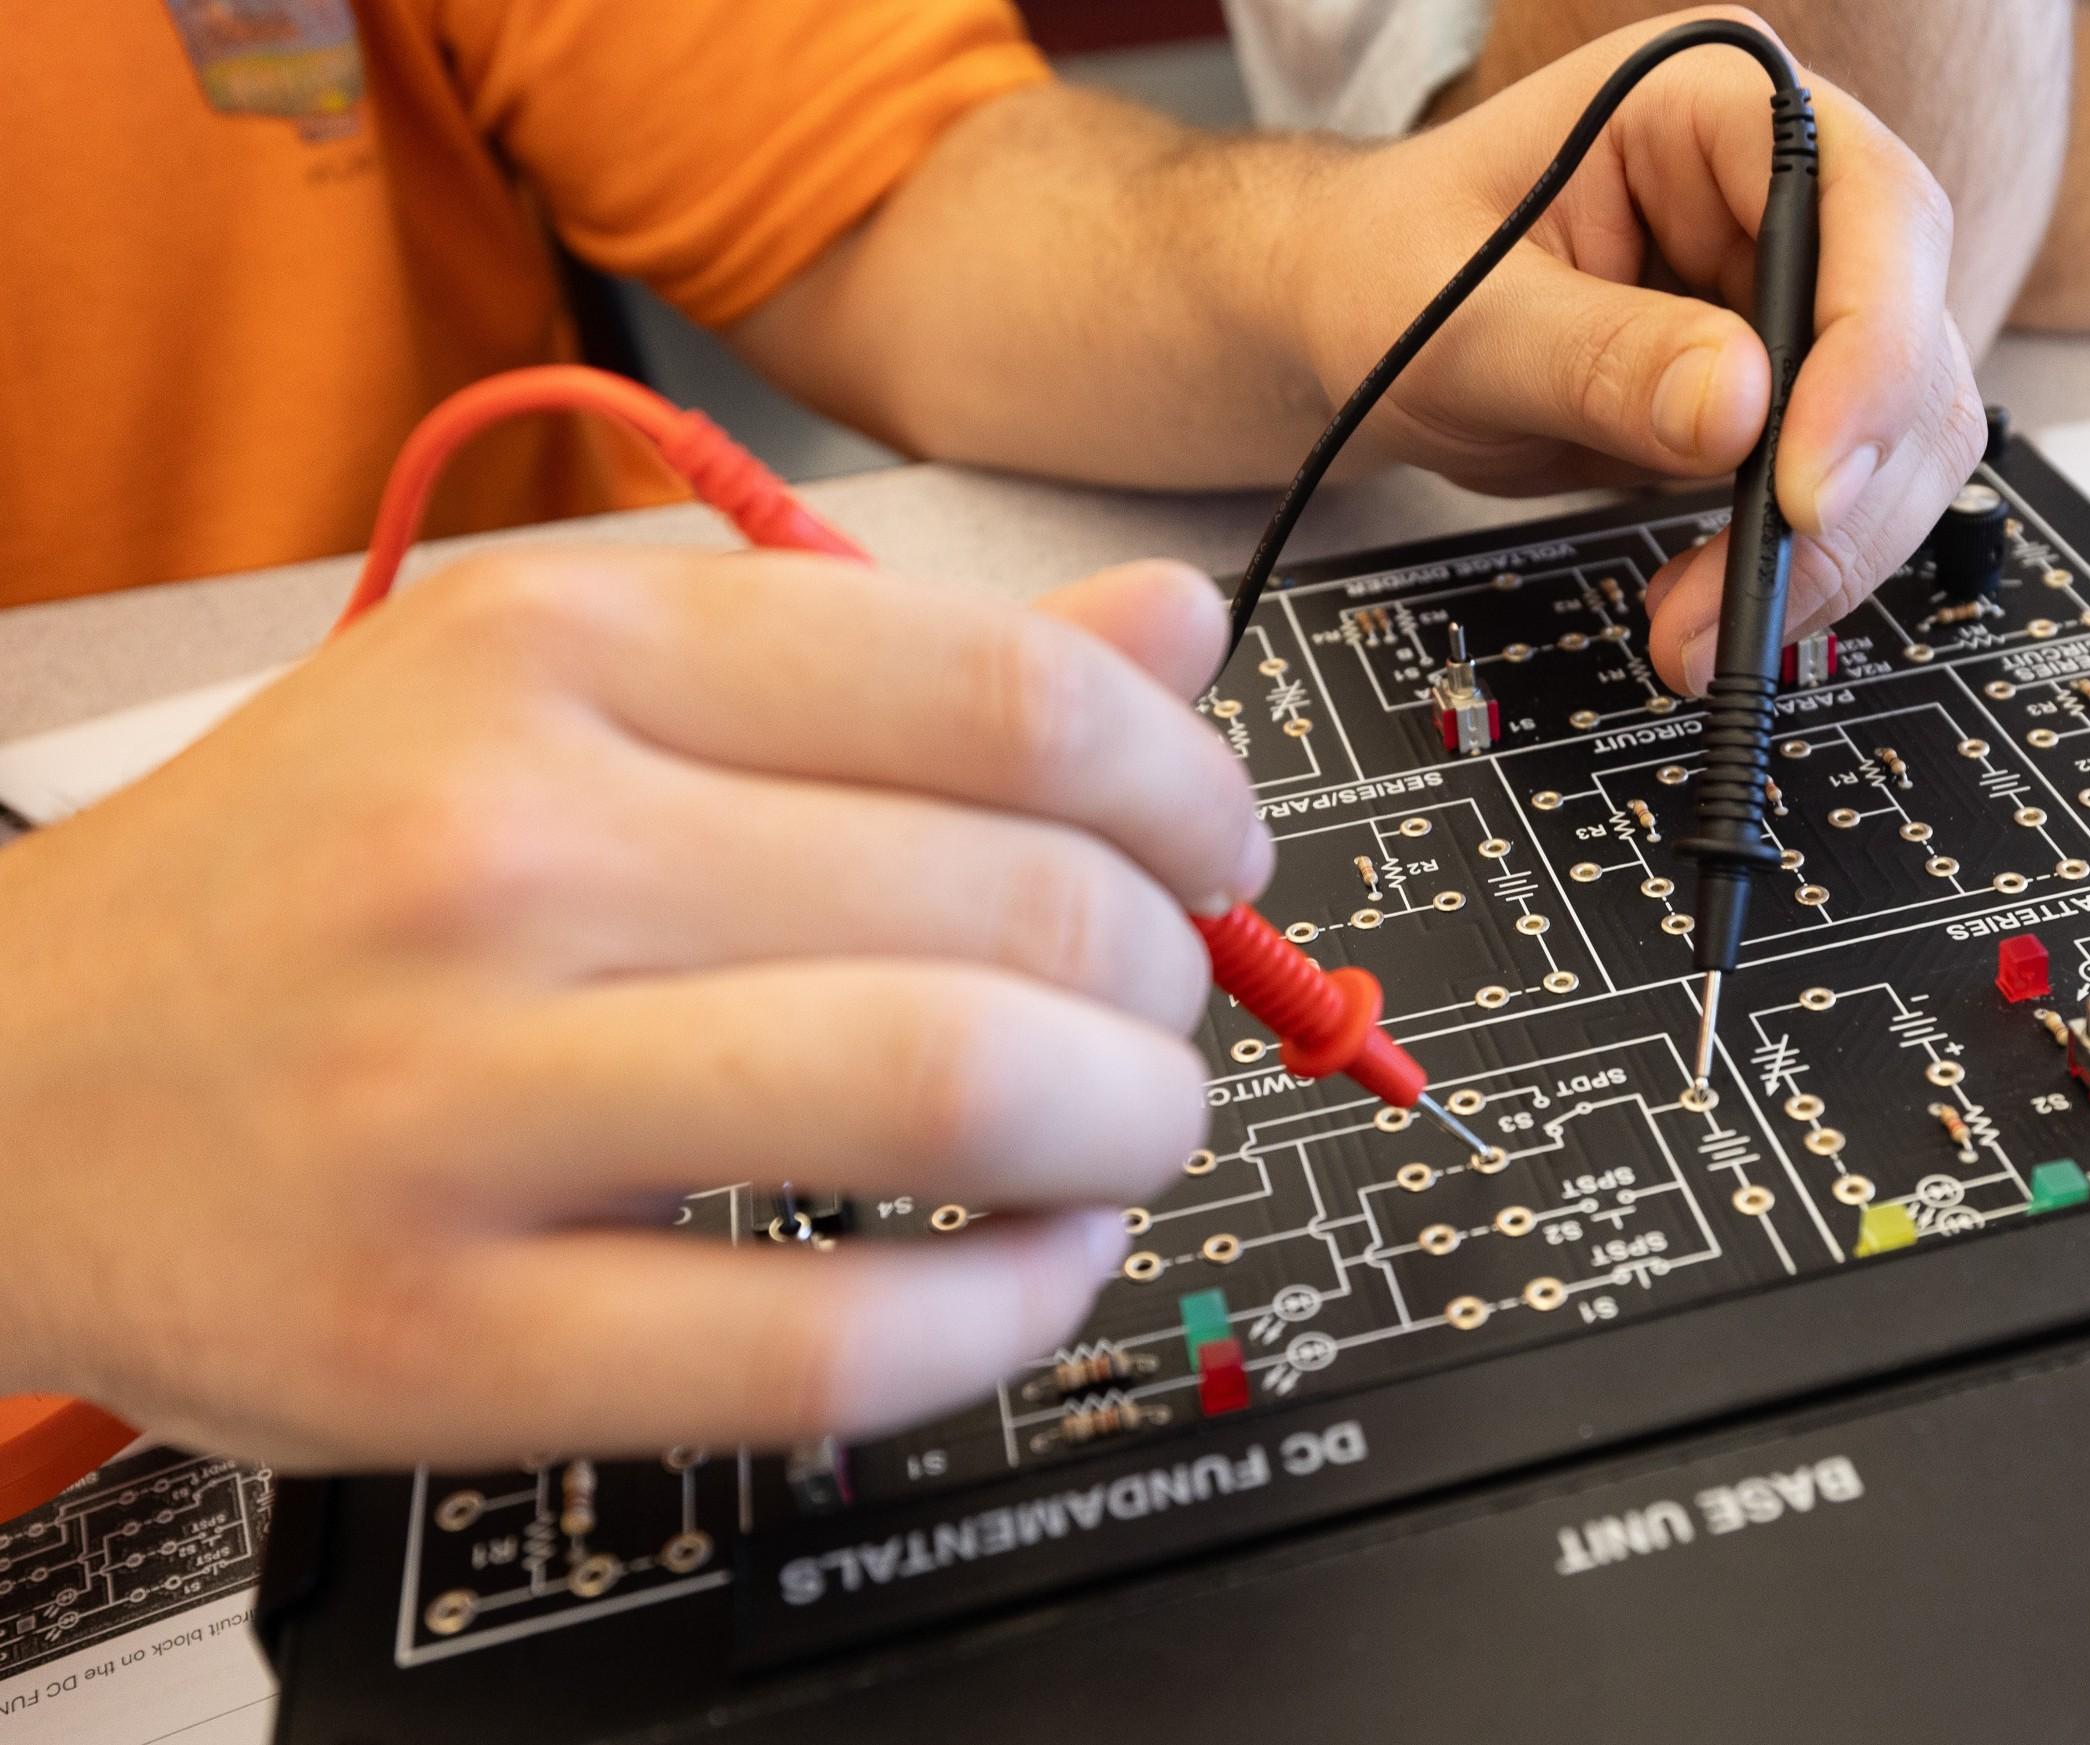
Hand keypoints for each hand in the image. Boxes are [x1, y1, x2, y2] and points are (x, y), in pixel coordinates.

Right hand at [0, 550, 1266, 1467]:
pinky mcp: (440, 1337)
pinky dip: (1013, 1311)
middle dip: (1173, 980)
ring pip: (953, 1098)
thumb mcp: (567, 682)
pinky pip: (835, 1343)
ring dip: (1131, 1131)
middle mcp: (504, 847)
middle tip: (1168, 1010)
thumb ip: (886, 657)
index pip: (1005, 692)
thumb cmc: (315, 877)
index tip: (1217, 851)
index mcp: (558, 649)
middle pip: (1015, 902)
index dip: (1185, 789)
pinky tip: (1030, 1266)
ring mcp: (456, 1098)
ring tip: (1126, 1131)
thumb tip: (1174, 632)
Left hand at [1288, 6, 1987, 692]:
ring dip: (1823, 552)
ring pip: (1901, 434)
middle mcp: (1785, 191)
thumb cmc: (1391, 269)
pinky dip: (1794, 566)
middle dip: (1843, 489)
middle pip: (1908, 337)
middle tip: (1751, 589)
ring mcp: (1796, 295)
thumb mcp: (1465, 316)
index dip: (1867, 352)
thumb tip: (1738, 411)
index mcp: (1715, 103)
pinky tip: (1707, 605)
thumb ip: (1596, 356)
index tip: (1804, 484)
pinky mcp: (1789, 394)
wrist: (1357, 323)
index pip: (1867, 207)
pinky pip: (1849, 491)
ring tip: (1696, 626)